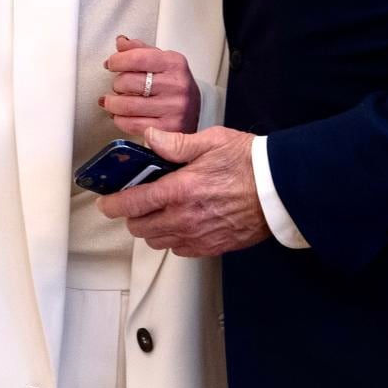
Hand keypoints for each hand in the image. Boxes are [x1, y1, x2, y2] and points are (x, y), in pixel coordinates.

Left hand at [99, 35, 199, 135]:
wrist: (194, 113)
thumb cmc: (174, 86)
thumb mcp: (163, 62)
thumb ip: (140, 50)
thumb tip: (120, 42)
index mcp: (174, 64)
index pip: (137, 58)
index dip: (117, 61)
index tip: (112, 64)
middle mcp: (176, 85)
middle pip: (128, 82)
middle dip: (116, 84)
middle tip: (118, 86)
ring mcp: (173, 109)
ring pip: (127, 105)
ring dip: (112, 104)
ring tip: (111, 101)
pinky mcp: (167, 129)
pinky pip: (132, 124)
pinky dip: (119, 120)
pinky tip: (120, 115)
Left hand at [99, 125, 270, 255]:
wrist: (280, 190)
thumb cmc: (250, 163)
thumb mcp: (211, 142)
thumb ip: (175, 143)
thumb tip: (150, 138)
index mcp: (181, 190)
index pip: (134, 203)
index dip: (114, 205)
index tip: (107, 203)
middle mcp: (186, 217)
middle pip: (141, 227)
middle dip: (132, 215)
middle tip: (137, 202)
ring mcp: (199, 236)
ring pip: (158, 241)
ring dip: (151, 228)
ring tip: (159, 212)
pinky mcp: (212, 246)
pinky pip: (180, 250)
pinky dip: (173, 239)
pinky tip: (180, 224)